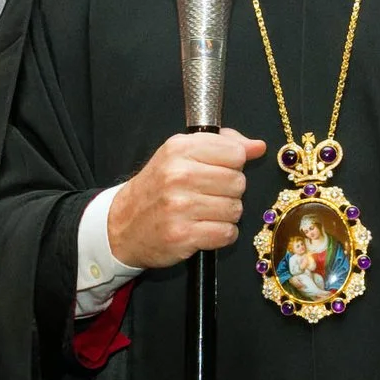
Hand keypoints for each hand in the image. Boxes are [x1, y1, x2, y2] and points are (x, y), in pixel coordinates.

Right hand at [107, 129, 267, 269]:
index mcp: (179, 148)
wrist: (122, 225)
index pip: (235, 153)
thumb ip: (221, 145)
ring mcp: (180, 206)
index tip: (217, 171)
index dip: (233, 165)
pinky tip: (203, 229)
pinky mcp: (183, 235)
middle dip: (229, 192)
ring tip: (204, 213)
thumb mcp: (181, 155)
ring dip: (225, 214)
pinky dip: (221, 234)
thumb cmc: (156, 188)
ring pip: (235, 209)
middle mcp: (179, 174)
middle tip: (207, 195)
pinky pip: (227, 233)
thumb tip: (257, 147)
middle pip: (238, 182)